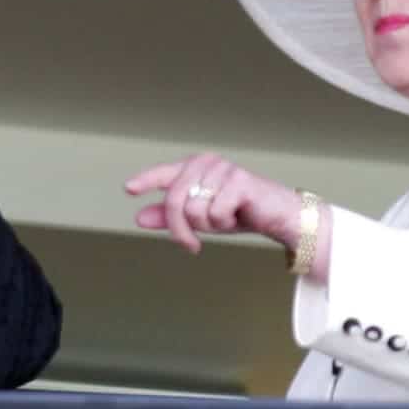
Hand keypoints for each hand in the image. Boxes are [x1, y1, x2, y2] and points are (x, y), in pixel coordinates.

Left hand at [124, 154, 304, 253]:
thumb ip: (171, 216)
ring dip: (208, 226)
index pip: (164, 174)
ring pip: (194, 210)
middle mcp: (207, 163)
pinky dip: (224, 223)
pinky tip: (238, 216)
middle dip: (180, 229)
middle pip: (175, 200)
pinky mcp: (239, 181)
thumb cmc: (240, 213)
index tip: (129, 189)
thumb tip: (140, 218)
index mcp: (195, 167)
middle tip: (191, 245)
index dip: (146, 181)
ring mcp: (223, 170)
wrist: (279, 217)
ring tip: (225, 220)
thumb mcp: (200, 217)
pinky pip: (215, 213)